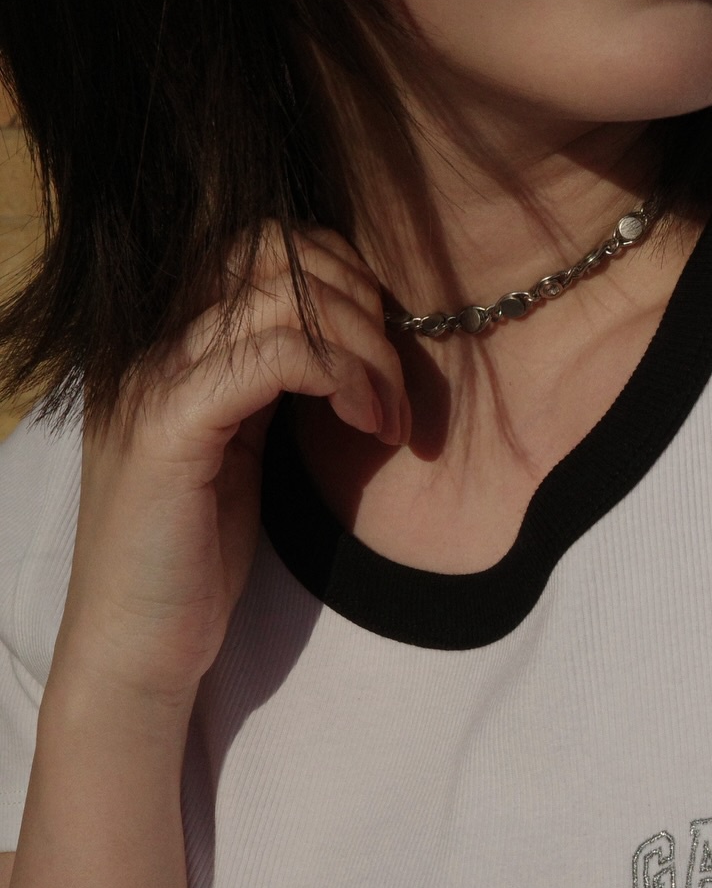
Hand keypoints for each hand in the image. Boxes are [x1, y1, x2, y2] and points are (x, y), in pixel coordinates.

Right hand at [53, 225, 409, 707]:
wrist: (140, 643)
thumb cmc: (197, 554)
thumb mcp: (246, 443)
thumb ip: (274, 377)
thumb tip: (352, 327)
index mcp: (171, 337)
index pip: (263, 244)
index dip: (342, 276)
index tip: (384, 349)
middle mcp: (154, 340)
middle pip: (277, 251)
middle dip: (362, 306)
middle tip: (396, 386)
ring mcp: (156, 376)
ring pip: (287, 298)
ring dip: (367, 351)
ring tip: (390, 420)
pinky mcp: (172, 423)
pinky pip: (278, 354)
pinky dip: (344, 377)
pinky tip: (369, 424)